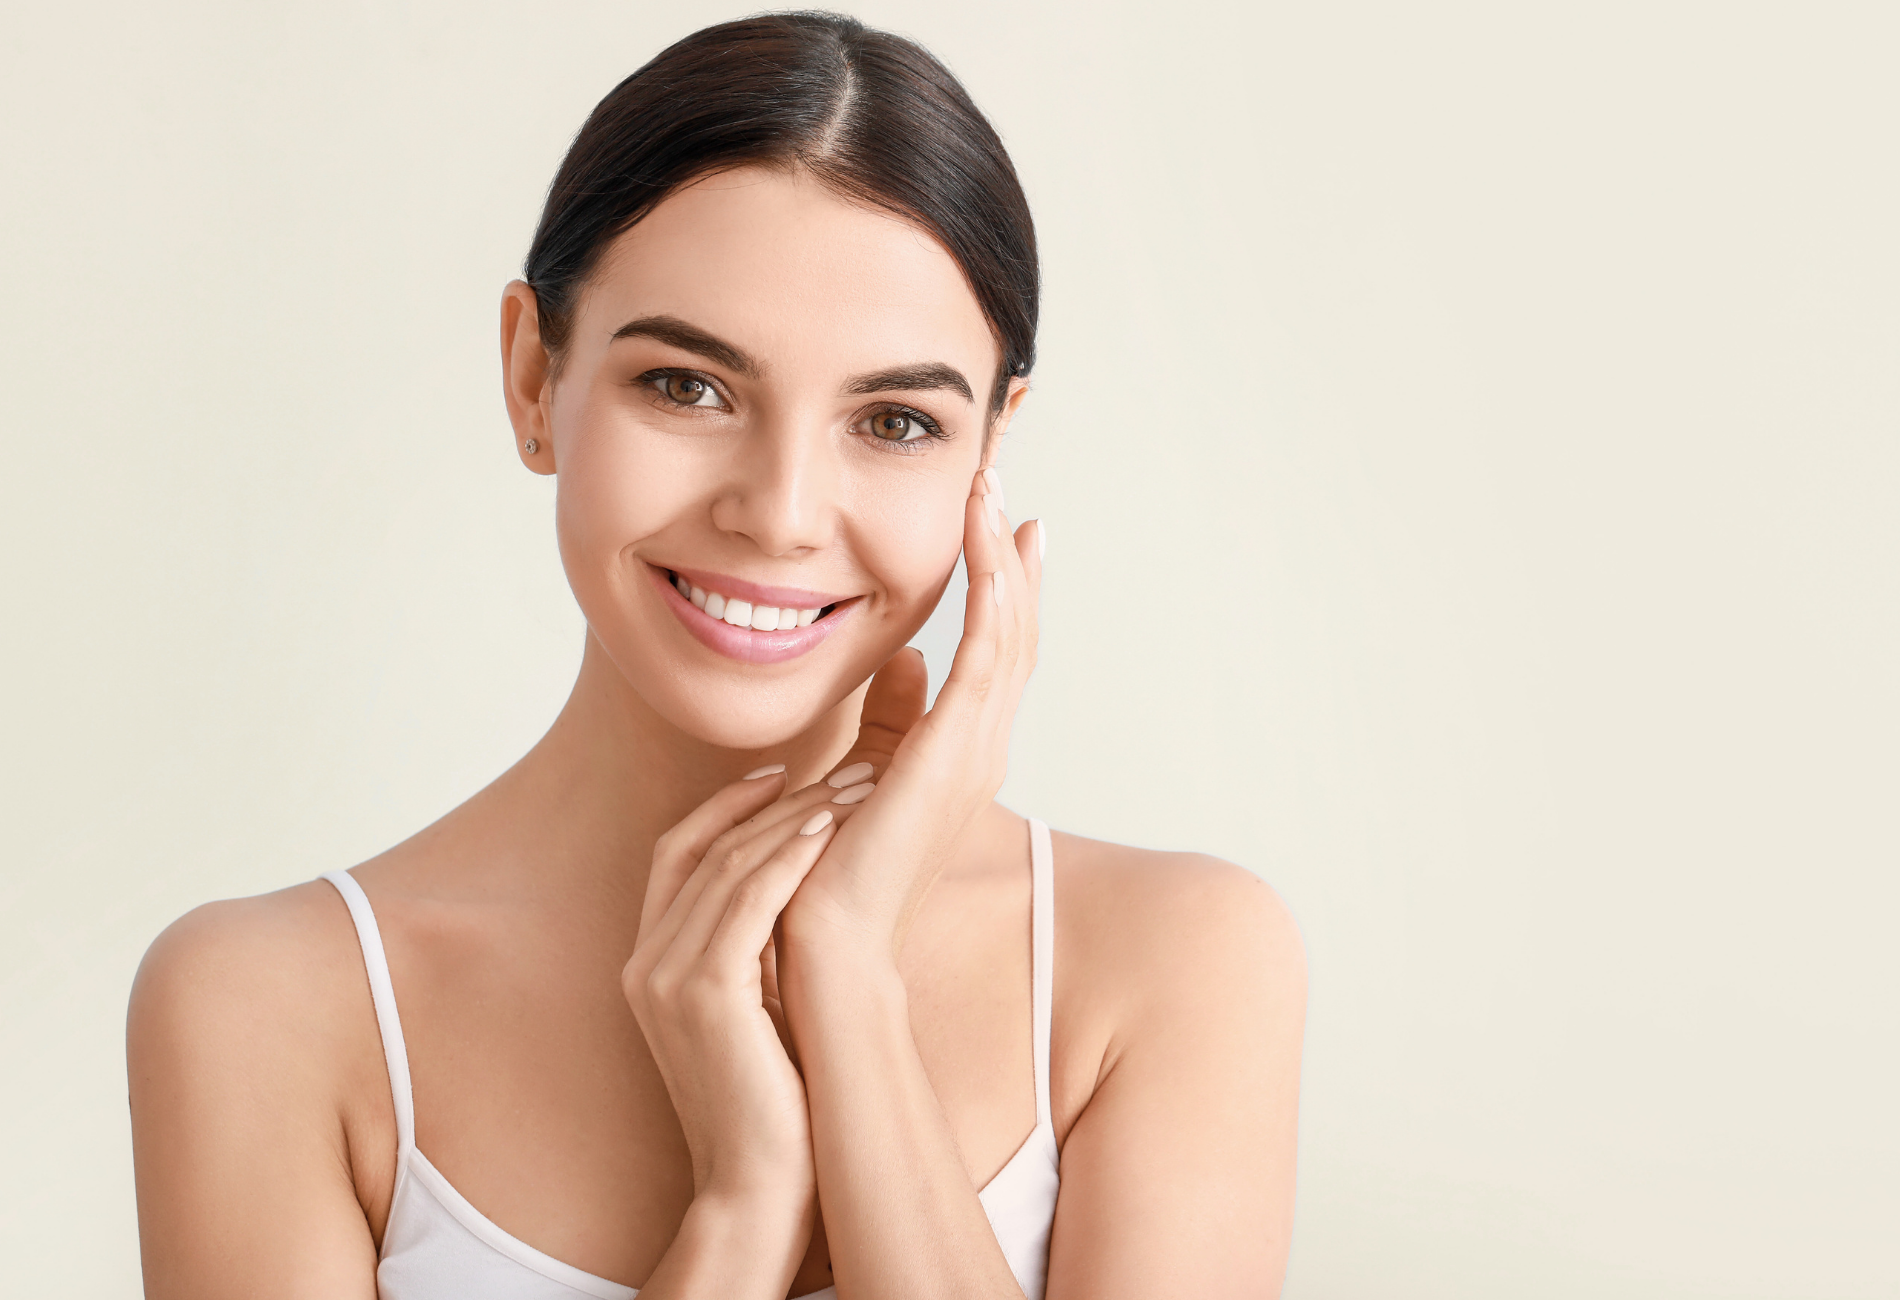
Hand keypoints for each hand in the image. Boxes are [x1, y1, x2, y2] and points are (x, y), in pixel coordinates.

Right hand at [621, 771, 874, 1201]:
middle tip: (845, 768)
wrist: (760, 1184)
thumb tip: (797, 886)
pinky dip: (785, 858)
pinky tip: (826, 831)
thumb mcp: (752, 1006)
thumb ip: (752, 948)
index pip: (677, 852)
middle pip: (705, 846)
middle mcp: (645, 962)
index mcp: (649, 962)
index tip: (782, 772)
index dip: (726, 804)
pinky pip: (745, 902)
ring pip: (727, 864)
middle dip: (777, 800)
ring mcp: (665, 977)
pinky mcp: (703, 993)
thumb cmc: (773, 1099)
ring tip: (855, 788)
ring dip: (794, 817)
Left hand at [781, 467, 1042, 961]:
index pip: (995, 654)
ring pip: (1008, 634)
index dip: (1002, 589)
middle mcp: (981, 750)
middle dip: (1009, 559)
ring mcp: (977, 752)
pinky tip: (985, 545)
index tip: (1001, 528)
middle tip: (999, 488)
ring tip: (990, 494)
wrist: (828, 946)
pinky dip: (992, 595)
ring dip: (1001, 559)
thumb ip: (889, 717)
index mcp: (961, 755)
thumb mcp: (865, 774)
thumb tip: (903, 655)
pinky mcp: (955, 753)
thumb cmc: (832, 873)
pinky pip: (989, 655)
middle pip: (1014, 635)